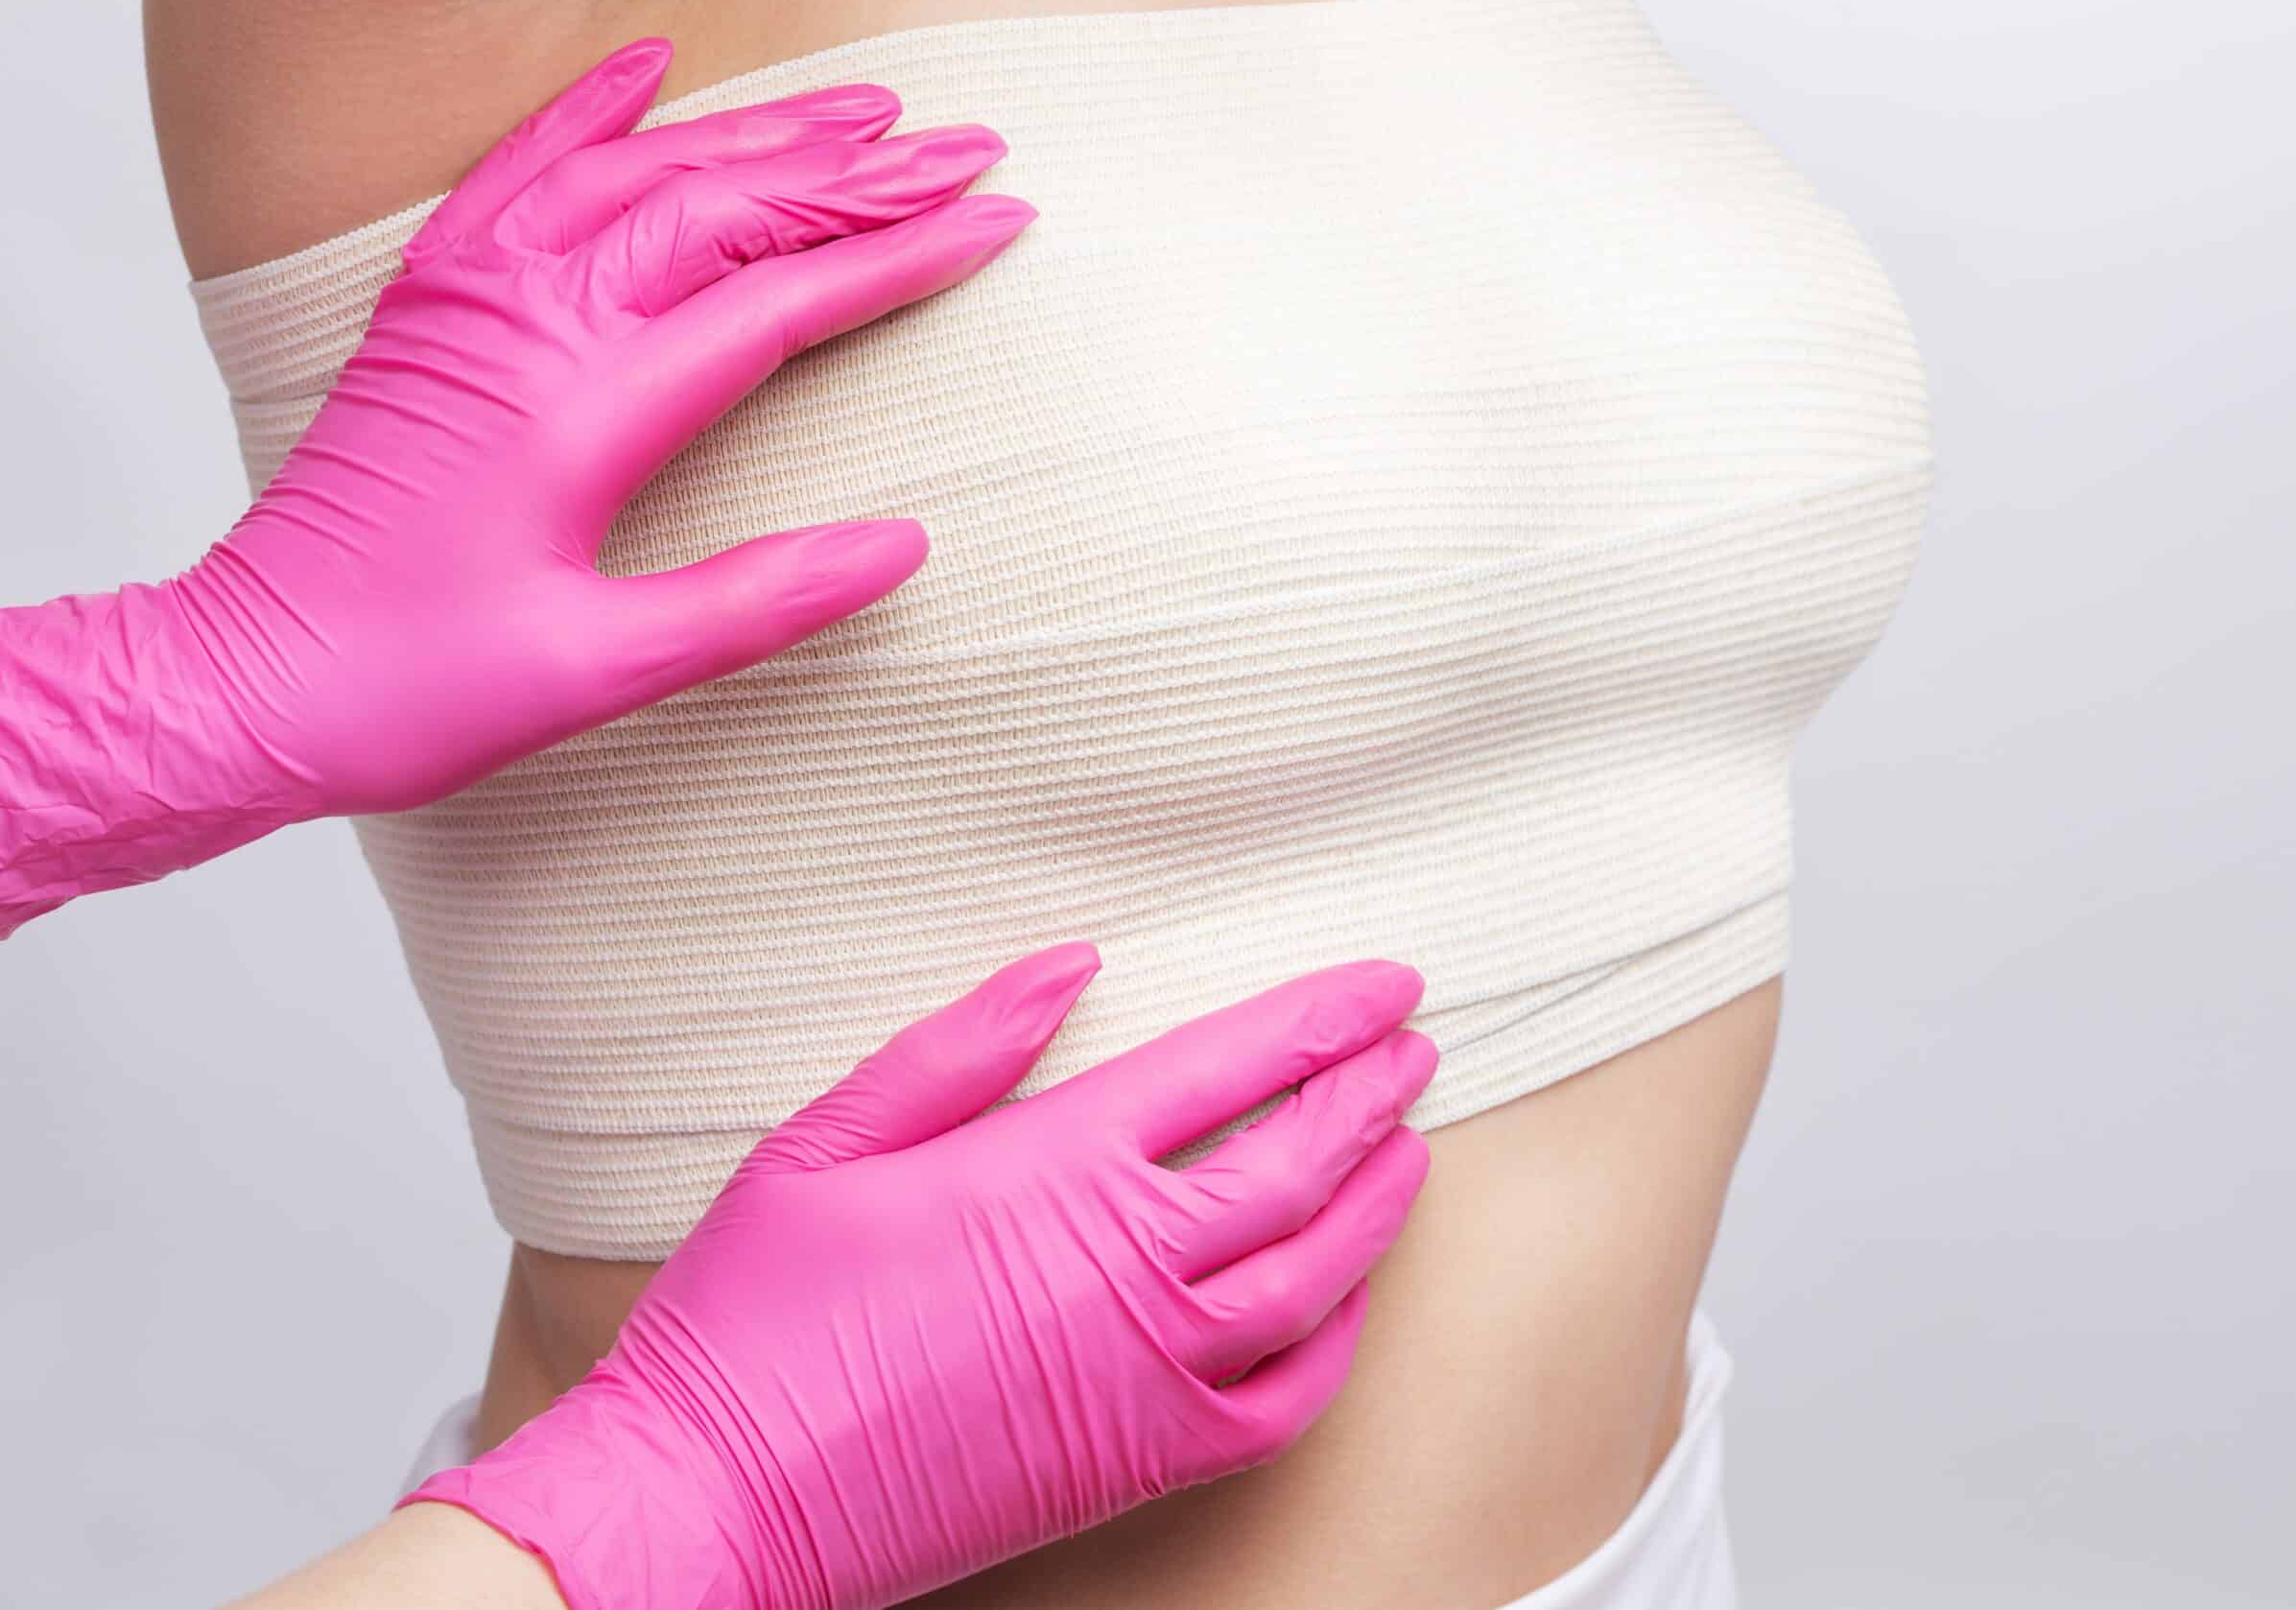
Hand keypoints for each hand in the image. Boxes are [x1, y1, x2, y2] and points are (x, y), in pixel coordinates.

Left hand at [1, 41, 1032, 932]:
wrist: (238, 683)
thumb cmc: (408, 687)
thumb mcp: (600, 672)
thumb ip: (754, 602)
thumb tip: (899, 544)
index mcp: (582, 411)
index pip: (777, 304)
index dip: (895, 259)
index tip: (992, 223)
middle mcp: (529, 326)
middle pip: (723, 211)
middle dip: (858, 176)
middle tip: (965, 149)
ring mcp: (471, 301)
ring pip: (638, 174)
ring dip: (759, 133)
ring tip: (864, 110)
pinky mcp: (431, 306)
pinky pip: (517, 173)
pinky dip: (591, 112)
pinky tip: (654, 71)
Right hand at [403, 945, 1436, 1609]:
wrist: (719, 1498)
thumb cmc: (757, 1313)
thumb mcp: (830, 1139)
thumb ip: (962, 1044)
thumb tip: (1074, 962)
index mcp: (1053, 1166)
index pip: (1234, 1067)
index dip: (1323, 1018)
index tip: (1387, 984)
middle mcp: (1128, 1264)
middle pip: (1299, 1160)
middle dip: (1370, 1092)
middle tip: (1411, 1046)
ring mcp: (1149, 1370)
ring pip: (1317, 1274)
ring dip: (1378, 1202)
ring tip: (1408, 1148)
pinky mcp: (1143, 1460)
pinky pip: (1285, 1402)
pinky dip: (1336, 1342)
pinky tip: (1345, 1299)